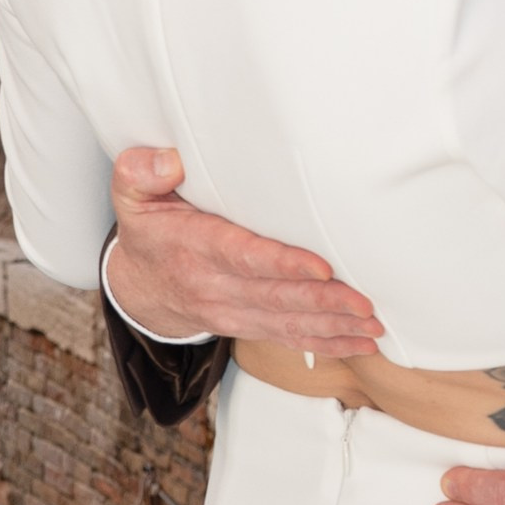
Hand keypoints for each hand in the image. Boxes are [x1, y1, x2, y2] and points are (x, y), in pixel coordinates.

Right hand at [108, 145, 380, 354]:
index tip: (322, 266)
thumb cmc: (149, 231)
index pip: (242, 257)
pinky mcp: (247, 326)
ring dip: (334, 327)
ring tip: (373, 327)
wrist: (139, 286)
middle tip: (365, 303)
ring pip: (287, 324)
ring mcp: (232, 313)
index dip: (283, 264)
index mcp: (193, 248)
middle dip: (323, 302)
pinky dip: (328, 344)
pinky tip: (361, 343)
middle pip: (275, 297)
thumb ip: (139, 172)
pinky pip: (289, 339)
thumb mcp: (130, 196)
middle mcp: (214, 287)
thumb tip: (169, 161)